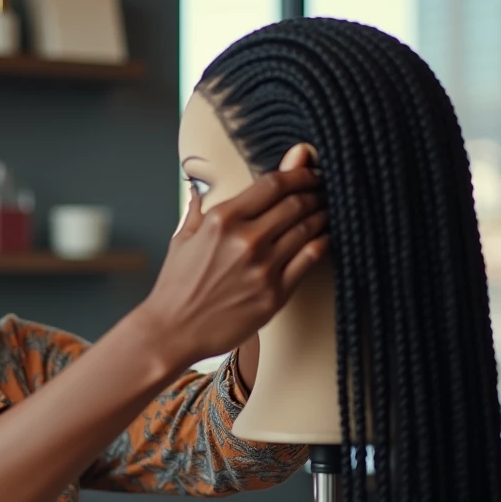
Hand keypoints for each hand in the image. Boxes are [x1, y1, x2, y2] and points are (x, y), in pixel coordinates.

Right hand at [142, 144, 328, 365]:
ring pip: (308, 227)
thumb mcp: (183, 239)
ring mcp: (263, 267)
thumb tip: (200, 188)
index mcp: (222, 220)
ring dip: (323, 214)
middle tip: (324, 189)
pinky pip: (310, 258)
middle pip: (296, 202)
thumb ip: (200, 209)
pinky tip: (326, 236)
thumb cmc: (176, 286)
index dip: (298, 173)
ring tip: (327, 210)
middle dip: (315, 191)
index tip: (309, 170)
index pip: (273, 184)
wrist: (173, 330)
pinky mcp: (275, 293)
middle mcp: (245, 240)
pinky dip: (323, 242)